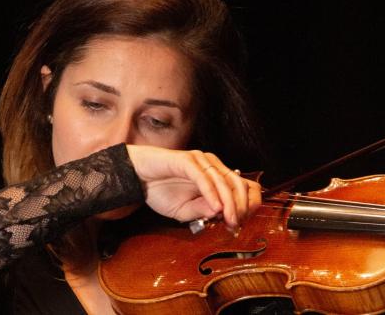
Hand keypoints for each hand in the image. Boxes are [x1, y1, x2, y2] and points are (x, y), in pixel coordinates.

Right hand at [125, 145, 261, 228]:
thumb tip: (221, 214)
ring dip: (229, 202)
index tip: (241, 223)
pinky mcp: (187, 160)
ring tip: (229, 219)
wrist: (136, 177)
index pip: (244, 186)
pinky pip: (204, 177)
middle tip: (236, 225)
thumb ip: (202, 211)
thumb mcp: (185, 211)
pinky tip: (215, 207)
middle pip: (238, 184)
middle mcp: (212, 166)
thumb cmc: (160, 191)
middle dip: (241, 206)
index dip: (248, 204)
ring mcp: (200, 161)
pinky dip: (211, 193)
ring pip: (223, 181)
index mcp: (216, 176)